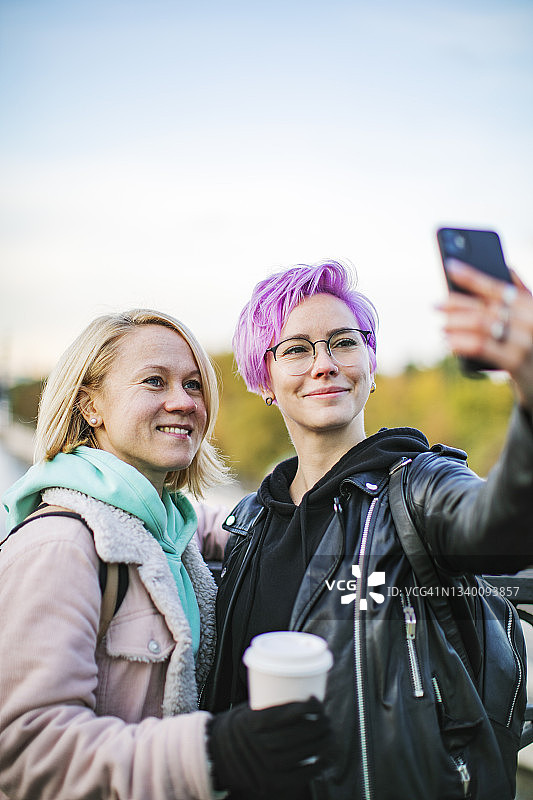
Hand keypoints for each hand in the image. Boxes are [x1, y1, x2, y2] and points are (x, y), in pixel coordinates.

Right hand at [207, 696, 332, 795]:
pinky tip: (326, 758)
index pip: (282, 714)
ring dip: (320, 744)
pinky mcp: (270, 782)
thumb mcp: (249, 710)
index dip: (304, 707)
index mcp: (250, 723)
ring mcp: (262, 766)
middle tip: (326, 718)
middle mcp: (255, 745)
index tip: (315, 700)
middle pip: (293, 735)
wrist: (218, 754)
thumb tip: (305, 693)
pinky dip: (315, 767)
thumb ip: (272, 706)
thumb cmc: (241, 727)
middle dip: (317, 725)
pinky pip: (297, 776)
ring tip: (329, 735)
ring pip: (298, 754)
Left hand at [440, 259, 532, 409]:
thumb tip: (506, 266)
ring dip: (455, 324)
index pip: (497, 287)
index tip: (450, 266)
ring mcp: (524, 341)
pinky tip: (449, 342)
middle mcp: (530, 320)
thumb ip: (522, 294)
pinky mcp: (517, 362)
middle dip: (456, 304)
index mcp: (532, 305)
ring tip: (442, 327)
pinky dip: (461, 342)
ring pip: (480, 324)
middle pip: (485, 307)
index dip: (472, 276)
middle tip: (435, 305)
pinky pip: (481, 346)